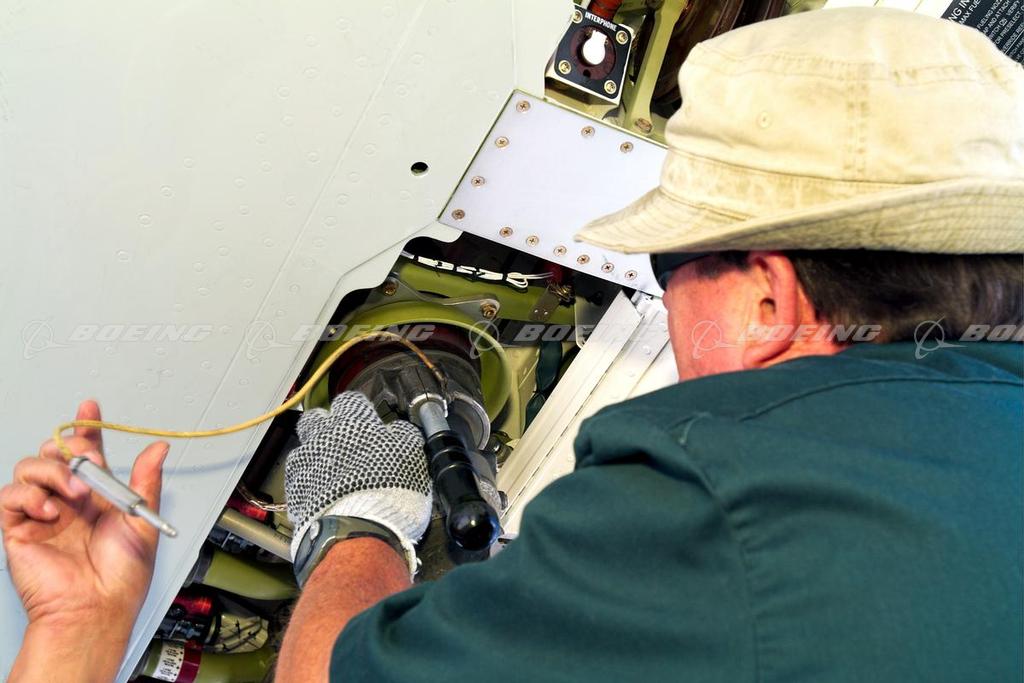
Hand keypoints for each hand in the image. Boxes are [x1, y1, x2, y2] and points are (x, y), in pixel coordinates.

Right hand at [1, 400, 167, 681]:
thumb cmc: (121, 576)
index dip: (85, 428)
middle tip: (89, 460)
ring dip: (54, 471)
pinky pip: (9, 496)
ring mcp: (42, 513)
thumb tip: (158, 448)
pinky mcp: (18, 529)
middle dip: (71, 447)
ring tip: (75, 492)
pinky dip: (28, 495)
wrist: (97, 607)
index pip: (86, 454)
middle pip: (55, 453)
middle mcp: (68, 501)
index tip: (90, 407)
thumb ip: (146, 481)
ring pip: (30, 467)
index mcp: (97, 497)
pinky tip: (50, 509)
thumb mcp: (142, 520)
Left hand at [285, 392, 431, 571]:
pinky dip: (307, 484)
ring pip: (303, 447)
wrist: (360, 530)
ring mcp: (306, 463)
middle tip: (340, 442)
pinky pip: (298, 478)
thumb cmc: (390, 492)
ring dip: (314, 455)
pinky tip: (321, 495)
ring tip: (330, 472)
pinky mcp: (294, 490)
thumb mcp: (412, 457)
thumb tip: (400, 429)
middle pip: (316, 418)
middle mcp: (325, 436)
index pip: (351, 401)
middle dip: (325, 426)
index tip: (365, 422)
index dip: (358, 410)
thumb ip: (404, 437)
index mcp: (355, 423)